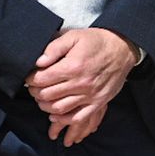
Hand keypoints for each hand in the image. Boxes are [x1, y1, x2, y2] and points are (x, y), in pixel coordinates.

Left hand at [25, 28, 136, 143]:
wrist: (123, 48)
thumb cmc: (98, 41)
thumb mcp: (75, 36)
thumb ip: (55, 47)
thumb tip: (38, 61)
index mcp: (73, 66)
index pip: (42, 79)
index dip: (31, 79)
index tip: (30, 77)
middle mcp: (81, 83)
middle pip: (48, 95)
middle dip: (36, 93)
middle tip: (35, 88)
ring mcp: (90, 95)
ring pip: (59, 109)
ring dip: (46, 106)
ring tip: (43, 99)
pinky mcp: (98, 102)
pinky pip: (77, 118)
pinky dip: (64, 120)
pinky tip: (56, 115)